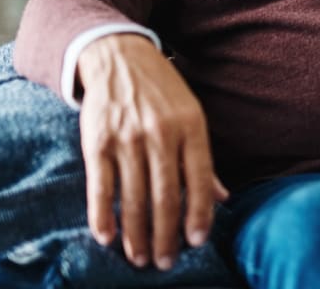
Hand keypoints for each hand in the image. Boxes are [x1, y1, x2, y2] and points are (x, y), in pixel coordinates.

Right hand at [77, 34, 227, 270]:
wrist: (118, 56)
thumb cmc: (162, 91)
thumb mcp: (191, 115)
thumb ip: (203, 159)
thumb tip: (223, 198)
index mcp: (191, 126)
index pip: (200, 179)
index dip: (199, 214)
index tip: (197, 242)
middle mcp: (161, 133)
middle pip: (166, 195)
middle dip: (166, 234)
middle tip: (165, 262)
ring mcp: (127, 137)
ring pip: (133, 197)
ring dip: (136, 234)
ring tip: (139, 258)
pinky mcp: (96, 141)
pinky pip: (101, 186)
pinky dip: (102, 215)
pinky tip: (107, 237)